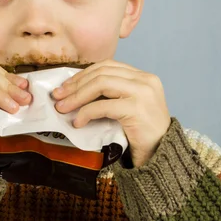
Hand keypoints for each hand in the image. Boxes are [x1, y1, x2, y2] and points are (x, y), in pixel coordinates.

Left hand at [52, 59, 170, 167]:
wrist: (163, 155)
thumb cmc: (142, 133)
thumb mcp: (128, 105)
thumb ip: (112, 93)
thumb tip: (75, 89)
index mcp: (143, 76)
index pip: (107, 65)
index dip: (83, 74)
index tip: (65, 86)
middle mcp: (145, 80)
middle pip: (101, 73)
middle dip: (76, 84)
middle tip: (58, 97)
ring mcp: (142, 93)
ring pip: (101, 84)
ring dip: (77, 96)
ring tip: (63, 108)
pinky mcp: (137, 109)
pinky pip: (104, 106)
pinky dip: (86, 112)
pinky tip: (78, 122)